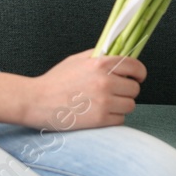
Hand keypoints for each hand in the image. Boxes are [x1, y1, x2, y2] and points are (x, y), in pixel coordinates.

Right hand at [28, 49, 146, 129]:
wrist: (36, 101)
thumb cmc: (55, 81)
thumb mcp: (78, 60)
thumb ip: (100, 57)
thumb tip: (120, 56)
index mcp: (101, 63)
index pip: (135, 67)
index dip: (139, 73)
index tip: (137, 77)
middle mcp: (106, 81)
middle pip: (134, 89)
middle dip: (126, 91)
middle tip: (114, 93)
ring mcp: (104, 101)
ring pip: (130, 105)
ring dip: (121, 106)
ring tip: (105, 104)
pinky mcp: (100, 120)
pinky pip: (120, 120)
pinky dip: (113, 118)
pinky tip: (100, 114)